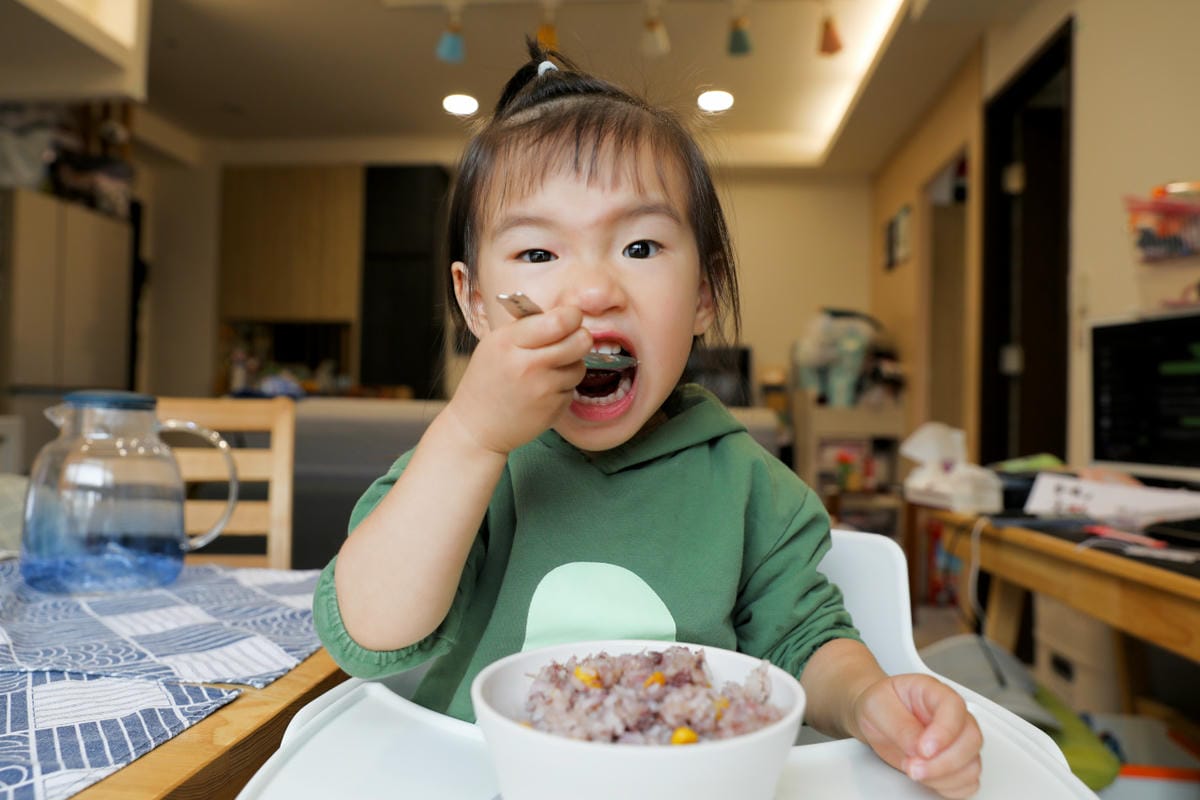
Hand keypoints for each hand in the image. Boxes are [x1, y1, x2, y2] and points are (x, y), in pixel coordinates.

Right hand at [448, 305, 590, 454]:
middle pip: (580, 341)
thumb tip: (565, 314)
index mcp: (509, 342)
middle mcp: (528, 365)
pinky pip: (572, 388)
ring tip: (548, 370)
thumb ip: (527, 328)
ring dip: (571, 364)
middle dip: (581, 337)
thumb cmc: (487, 381)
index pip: (559, 321)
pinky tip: (542, 391)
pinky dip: (563, 387)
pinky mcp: (553, 409)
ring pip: (579, 365)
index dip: (572, 316)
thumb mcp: (495, 344)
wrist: (477, 427)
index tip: (571, 317)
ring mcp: (543, 389)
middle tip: (574, 339)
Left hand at [851, 673, 982, 798]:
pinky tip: (928, 780)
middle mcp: (953, 716)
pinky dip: (950, 787)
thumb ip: (899, 725)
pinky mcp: (956, 763)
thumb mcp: (878, 705)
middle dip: (943, 762)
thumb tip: (916, 746)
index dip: (944, 732)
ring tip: (915, 772)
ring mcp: (957, 740)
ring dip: (944, 777)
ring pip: (972, 764)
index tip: (923, 750)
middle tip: (913, 767)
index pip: (954, 707)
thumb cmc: (879, 704)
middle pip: (971, 739)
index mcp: (935, 692)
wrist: (874, 717)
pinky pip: (968, 782)